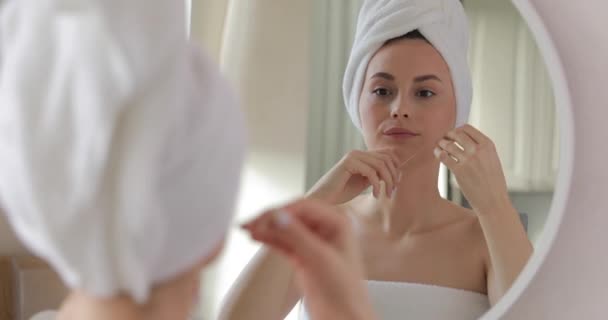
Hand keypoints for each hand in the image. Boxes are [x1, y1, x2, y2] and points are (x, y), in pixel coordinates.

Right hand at [242, 199, 376, 319]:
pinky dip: (269, 238)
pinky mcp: (302, 255)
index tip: (263, 219)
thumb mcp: (319, 259)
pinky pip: (282, 241)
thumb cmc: (344, 292)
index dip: (282, 211)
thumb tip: (277, 215)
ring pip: (285, 228)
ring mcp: (312, 242)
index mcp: (337, 222)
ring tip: (248, 230)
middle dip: (270, 218)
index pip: (304, 207)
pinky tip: (256, 236)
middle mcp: (325, 228)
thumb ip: (297, 235)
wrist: (343, 319)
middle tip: (250, 224)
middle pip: (292, 215)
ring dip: (266, 228)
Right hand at [307, 149, 401, 203]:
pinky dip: (376, 185)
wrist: (323, 199)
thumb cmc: (341, 192)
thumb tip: (395, 172)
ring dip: (387, 181)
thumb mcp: (364, 182)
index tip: (396, 183)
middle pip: (386, 158)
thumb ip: (376, 175)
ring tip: (386, 195)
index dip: (396, 167)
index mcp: (361, 155)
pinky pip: (370, 171)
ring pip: (380, 164)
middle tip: (392, 191)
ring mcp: (352, 156)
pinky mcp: (348, 163)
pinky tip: (375, 195)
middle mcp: (357, 152)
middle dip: (393, 175)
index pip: (387, 153)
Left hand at [434, 124, 511, 214]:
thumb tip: (465, 140)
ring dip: (441, 144)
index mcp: (488, 145)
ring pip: (448, 144)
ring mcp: (468, 160)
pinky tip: (438, 154)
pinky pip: (444, 157)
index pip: (468, 128)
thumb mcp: (493, 160)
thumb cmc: (493, 182)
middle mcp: (478, 150)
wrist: (493, 201)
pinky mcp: (459, 171)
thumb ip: (481, 149)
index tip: (453, 134)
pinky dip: (438, 153)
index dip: (457, 129)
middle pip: (457, 134)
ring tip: (439, 146)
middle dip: (448, 135)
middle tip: (444, 139)